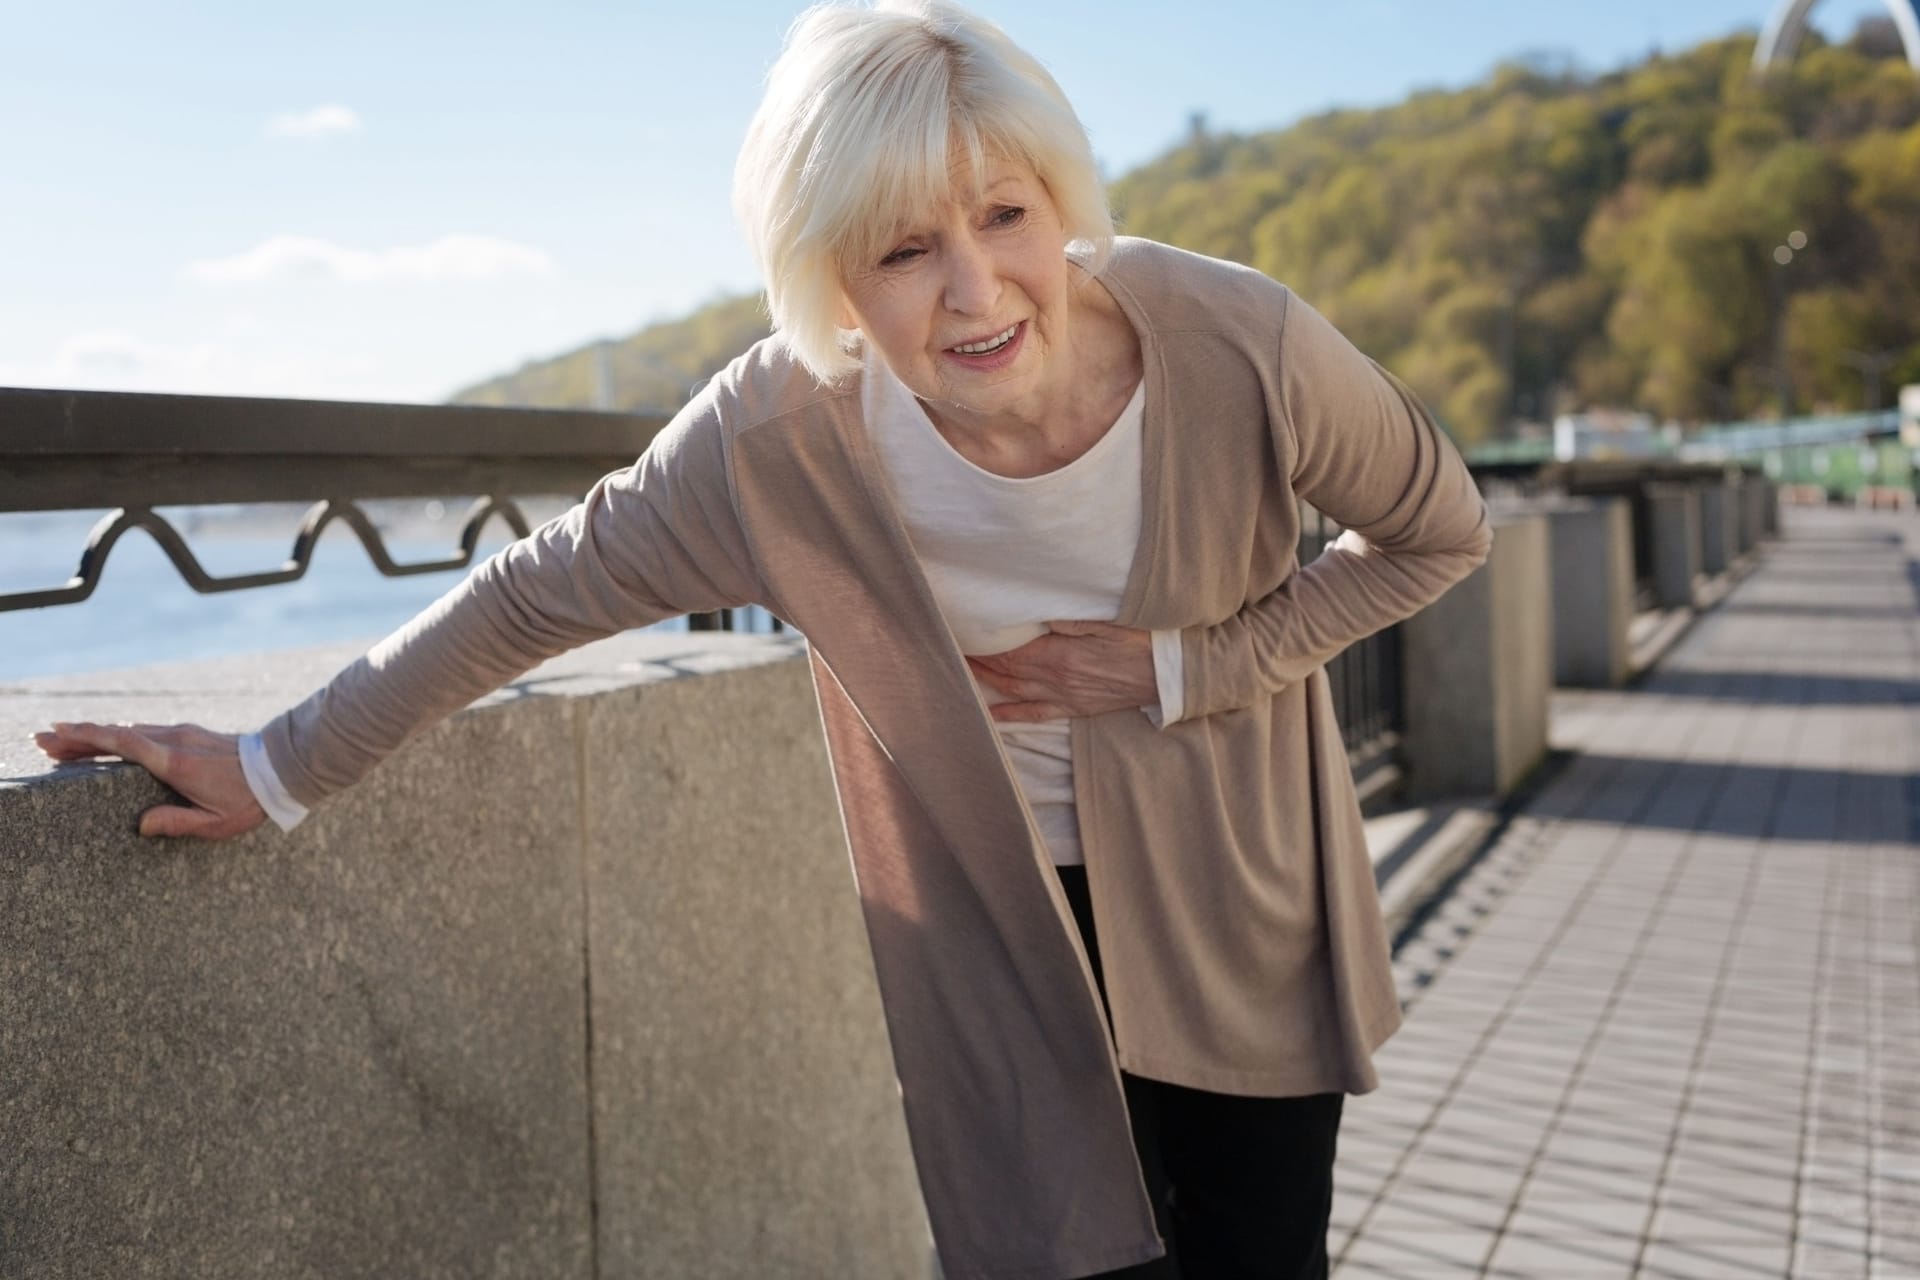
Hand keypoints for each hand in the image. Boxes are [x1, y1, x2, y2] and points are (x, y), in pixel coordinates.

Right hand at [33, 721, 267, 839]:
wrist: (282, 767)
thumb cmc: (249, 800)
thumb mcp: (215, 822)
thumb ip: (177, 823)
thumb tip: (140, 825)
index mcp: (174, 762)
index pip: (122, 744)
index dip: (87, 738)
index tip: (57, 734)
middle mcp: (174, 741)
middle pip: (116, 735)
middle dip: (78, 737)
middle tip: (42, 740)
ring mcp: (182, 733)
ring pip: (129, 731)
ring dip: (96, 735)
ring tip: (64, 743)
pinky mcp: (190, 733)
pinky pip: (146, 732)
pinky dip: (119, 736)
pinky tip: (107, 742)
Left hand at [966, 621, 1155, 723]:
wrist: (1170, 674)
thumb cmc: (1143, 640)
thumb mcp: (1108, 619)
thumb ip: (1070, 617)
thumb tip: (1036, 612)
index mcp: (1060, 655)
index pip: (1010, 650)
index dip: (983, 643)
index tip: (963, 632)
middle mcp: (1056, 679)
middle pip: (1006, 670)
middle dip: (978, 659)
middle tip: (953, 647)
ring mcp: (1064, 696)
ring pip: (1013, 691)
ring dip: (986, 681)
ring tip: (962, 670)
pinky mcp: (1075, 708)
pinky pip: (1035, 714)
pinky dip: (1009, 715)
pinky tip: (990, 715)